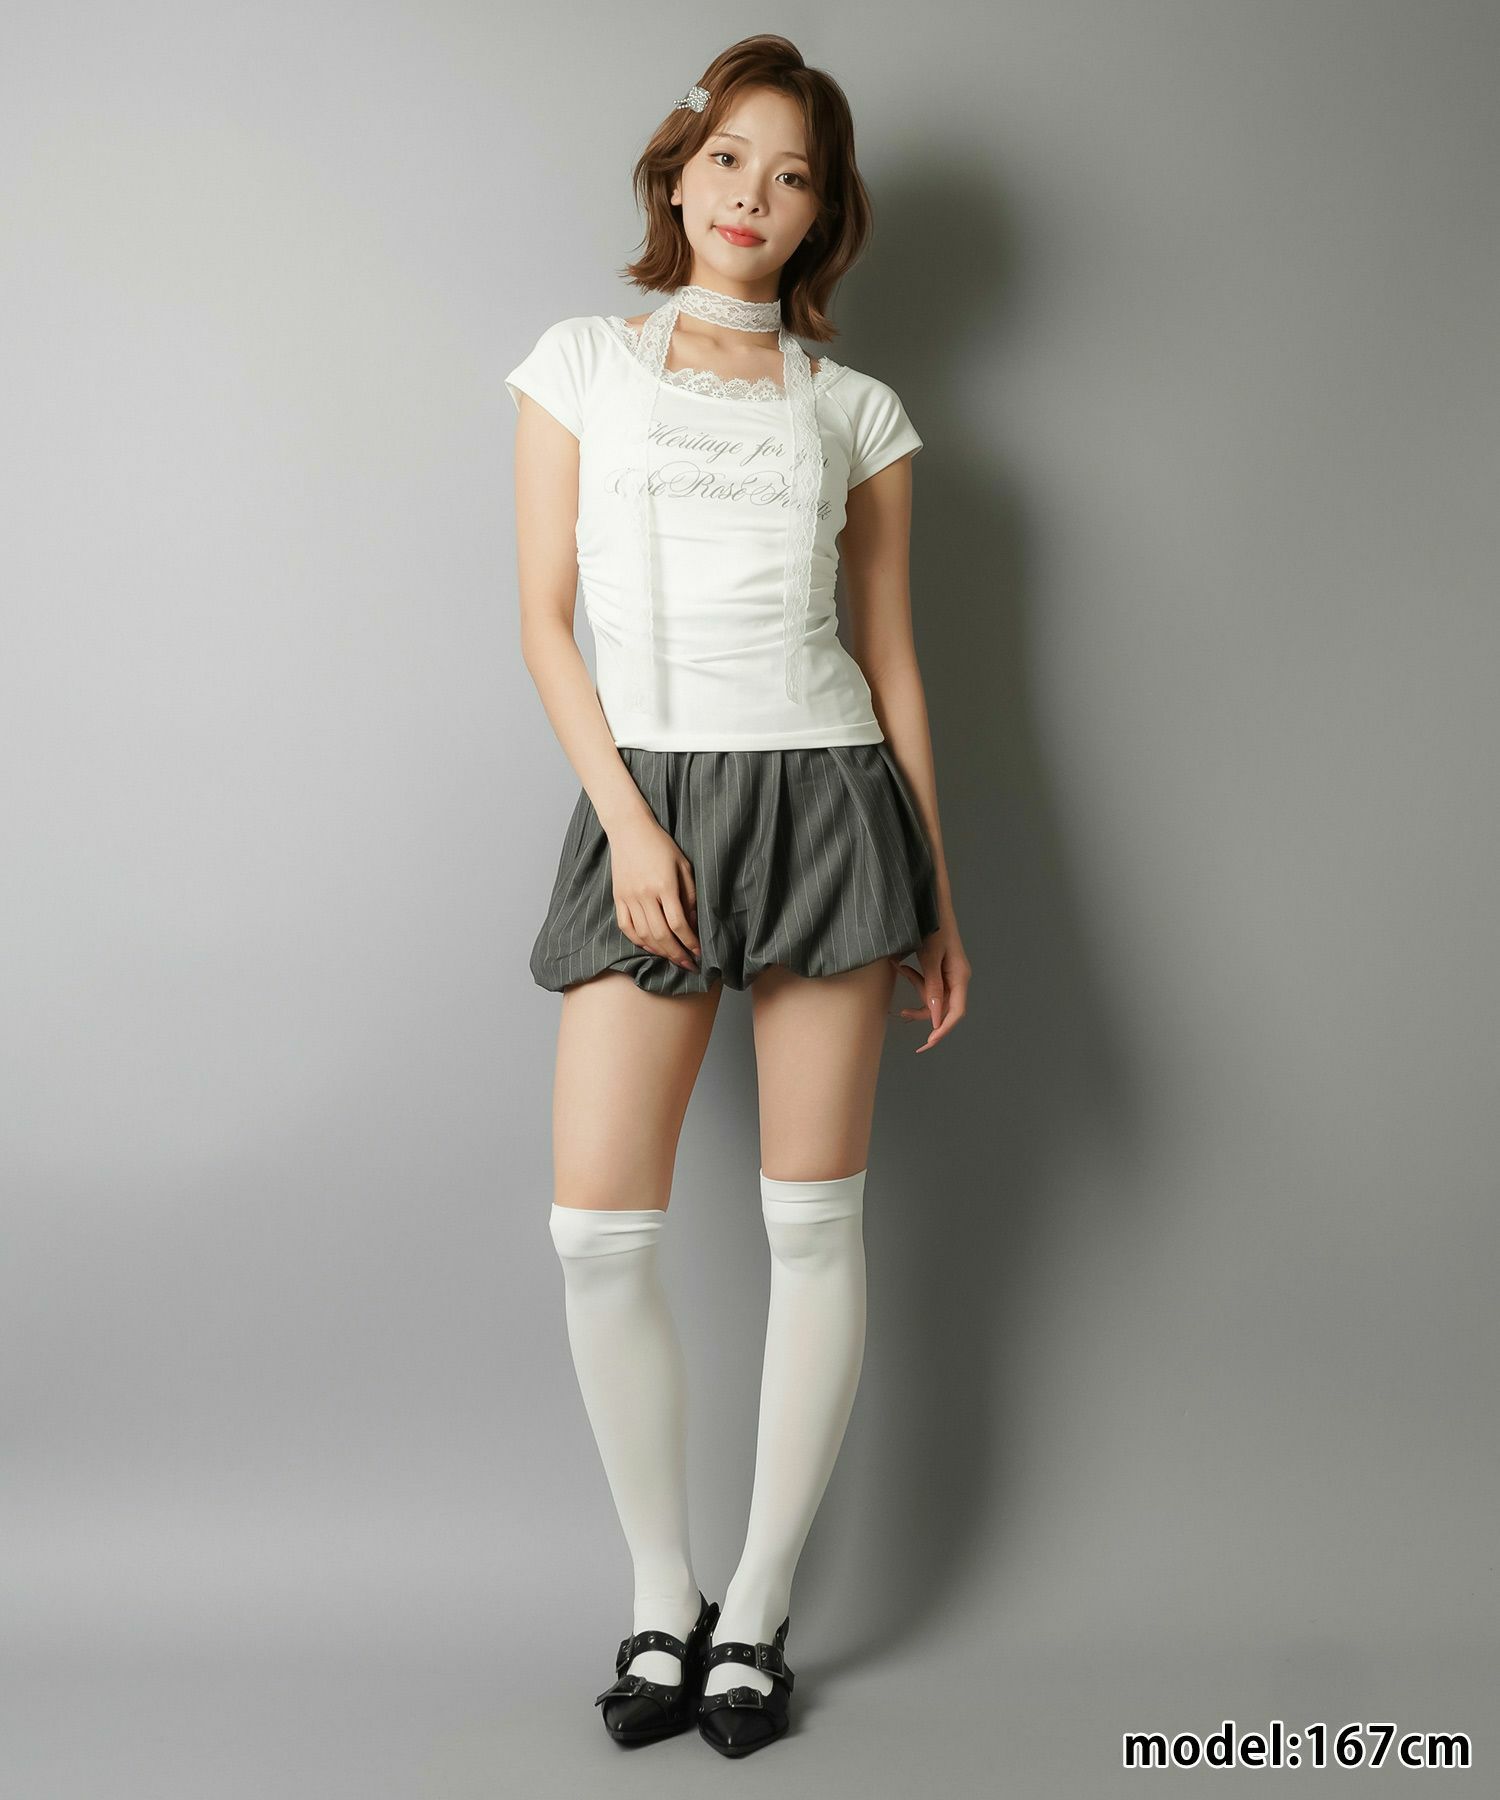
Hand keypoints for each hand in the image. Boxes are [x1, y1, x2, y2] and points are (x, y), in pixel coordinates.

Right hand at [607, 814, 700, 970]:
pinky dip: (638, 941)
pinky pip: (626, 927)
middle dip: (676, 954)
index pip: (678, 924)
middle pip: (661, 935)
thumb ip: (689, 895)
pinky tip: (651, 947)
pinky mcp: (618, 898)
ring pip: (643, 935)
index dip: (690, 942)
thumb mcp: (683, 865)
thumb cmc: (661, 845)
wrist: (629, 829)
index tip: (698, 953)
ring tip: (672, 958)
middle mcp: (645, 894)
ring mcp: (628, 897)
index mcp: (664, 885)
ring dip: (659, 951)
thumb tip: (692, 923)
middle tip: (688, 965)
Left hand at [889, 922, 969, 1051]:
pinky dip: (914, 977)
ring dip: (915, 988)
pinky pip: (928, 982)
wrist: (929, 903)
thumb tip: (936, 1016)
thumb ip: (933, 986)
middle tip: (902, 1013)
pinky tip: (900, 964)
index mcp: (960, 976)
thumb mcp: (930, 958)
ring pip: (933, 995)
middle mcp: (957, 977)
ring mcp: (948, 972)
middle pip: (943, 1007)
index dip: (942, 1030)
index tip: (927, 1042)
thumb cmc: (933, 927)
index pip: (956, 1012)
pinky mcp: (938, 967)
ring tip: (898, 968)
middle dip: (922, 1011)